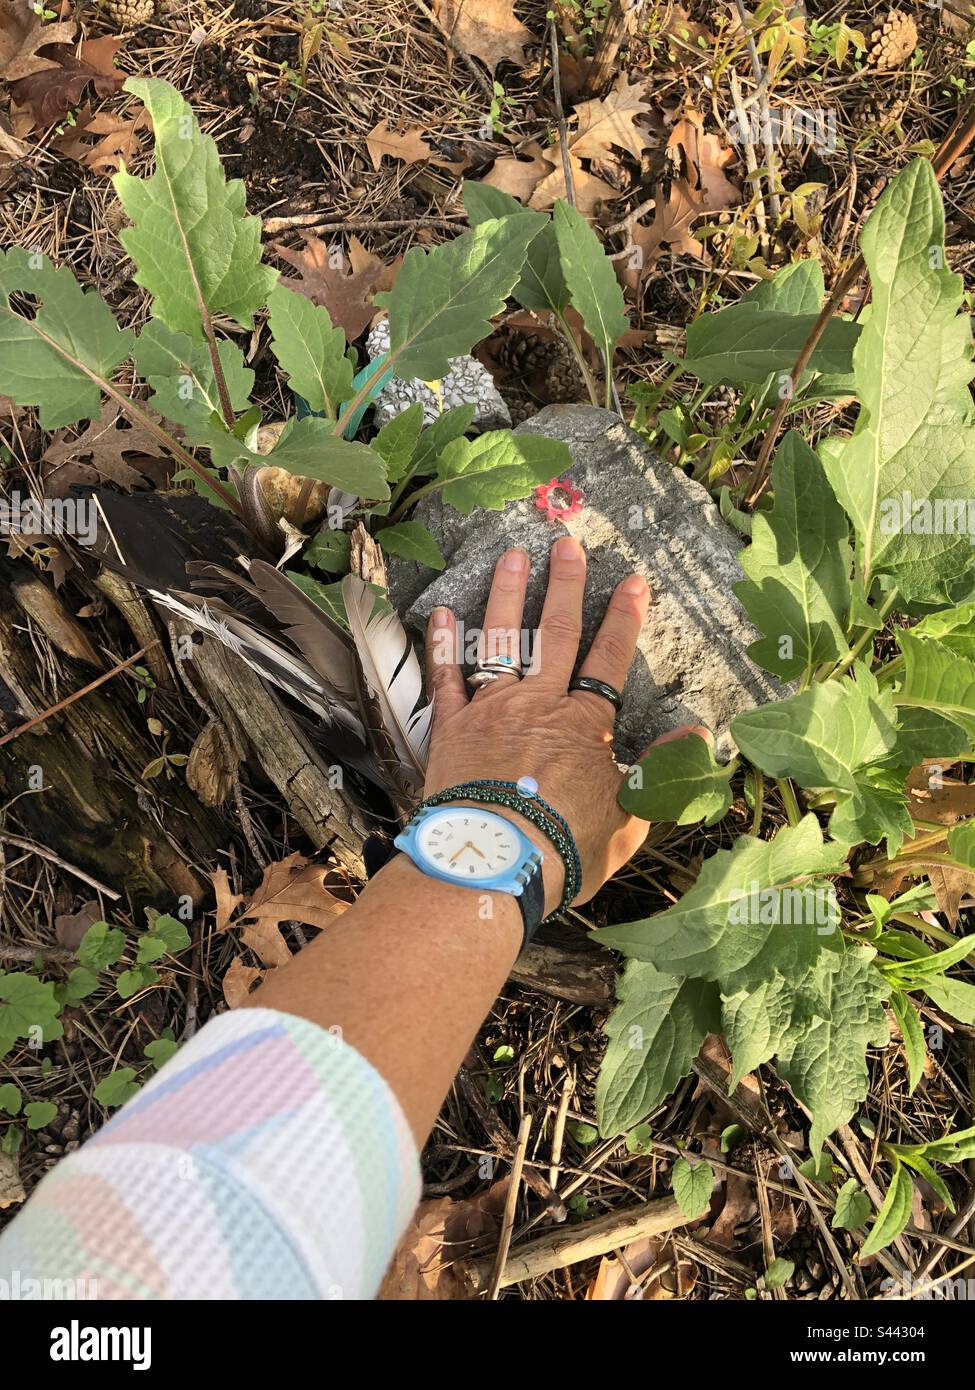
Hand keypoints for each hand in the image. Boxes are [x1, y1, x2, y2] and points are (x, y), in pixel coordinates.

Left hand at [423, 536, 654, 916]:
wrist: (495, 864)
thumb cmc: (567, 846)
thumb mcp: (632, 815)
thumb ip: (661, 767)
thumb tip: (699, 734)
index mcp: (584, 724)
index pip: (610, 659)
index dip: (624, 619)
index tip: (632, 581)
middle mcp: (538, 704)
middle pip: (554, 634)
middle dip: (564, 586)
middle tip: (566, 544)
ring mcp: (491, 711)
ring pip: (501, 641)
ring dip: (506, 595)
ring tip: (511, 556)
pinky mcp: (452, 729)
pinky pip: (447, 679)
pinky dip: (444, 646)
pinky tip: (442, 614)